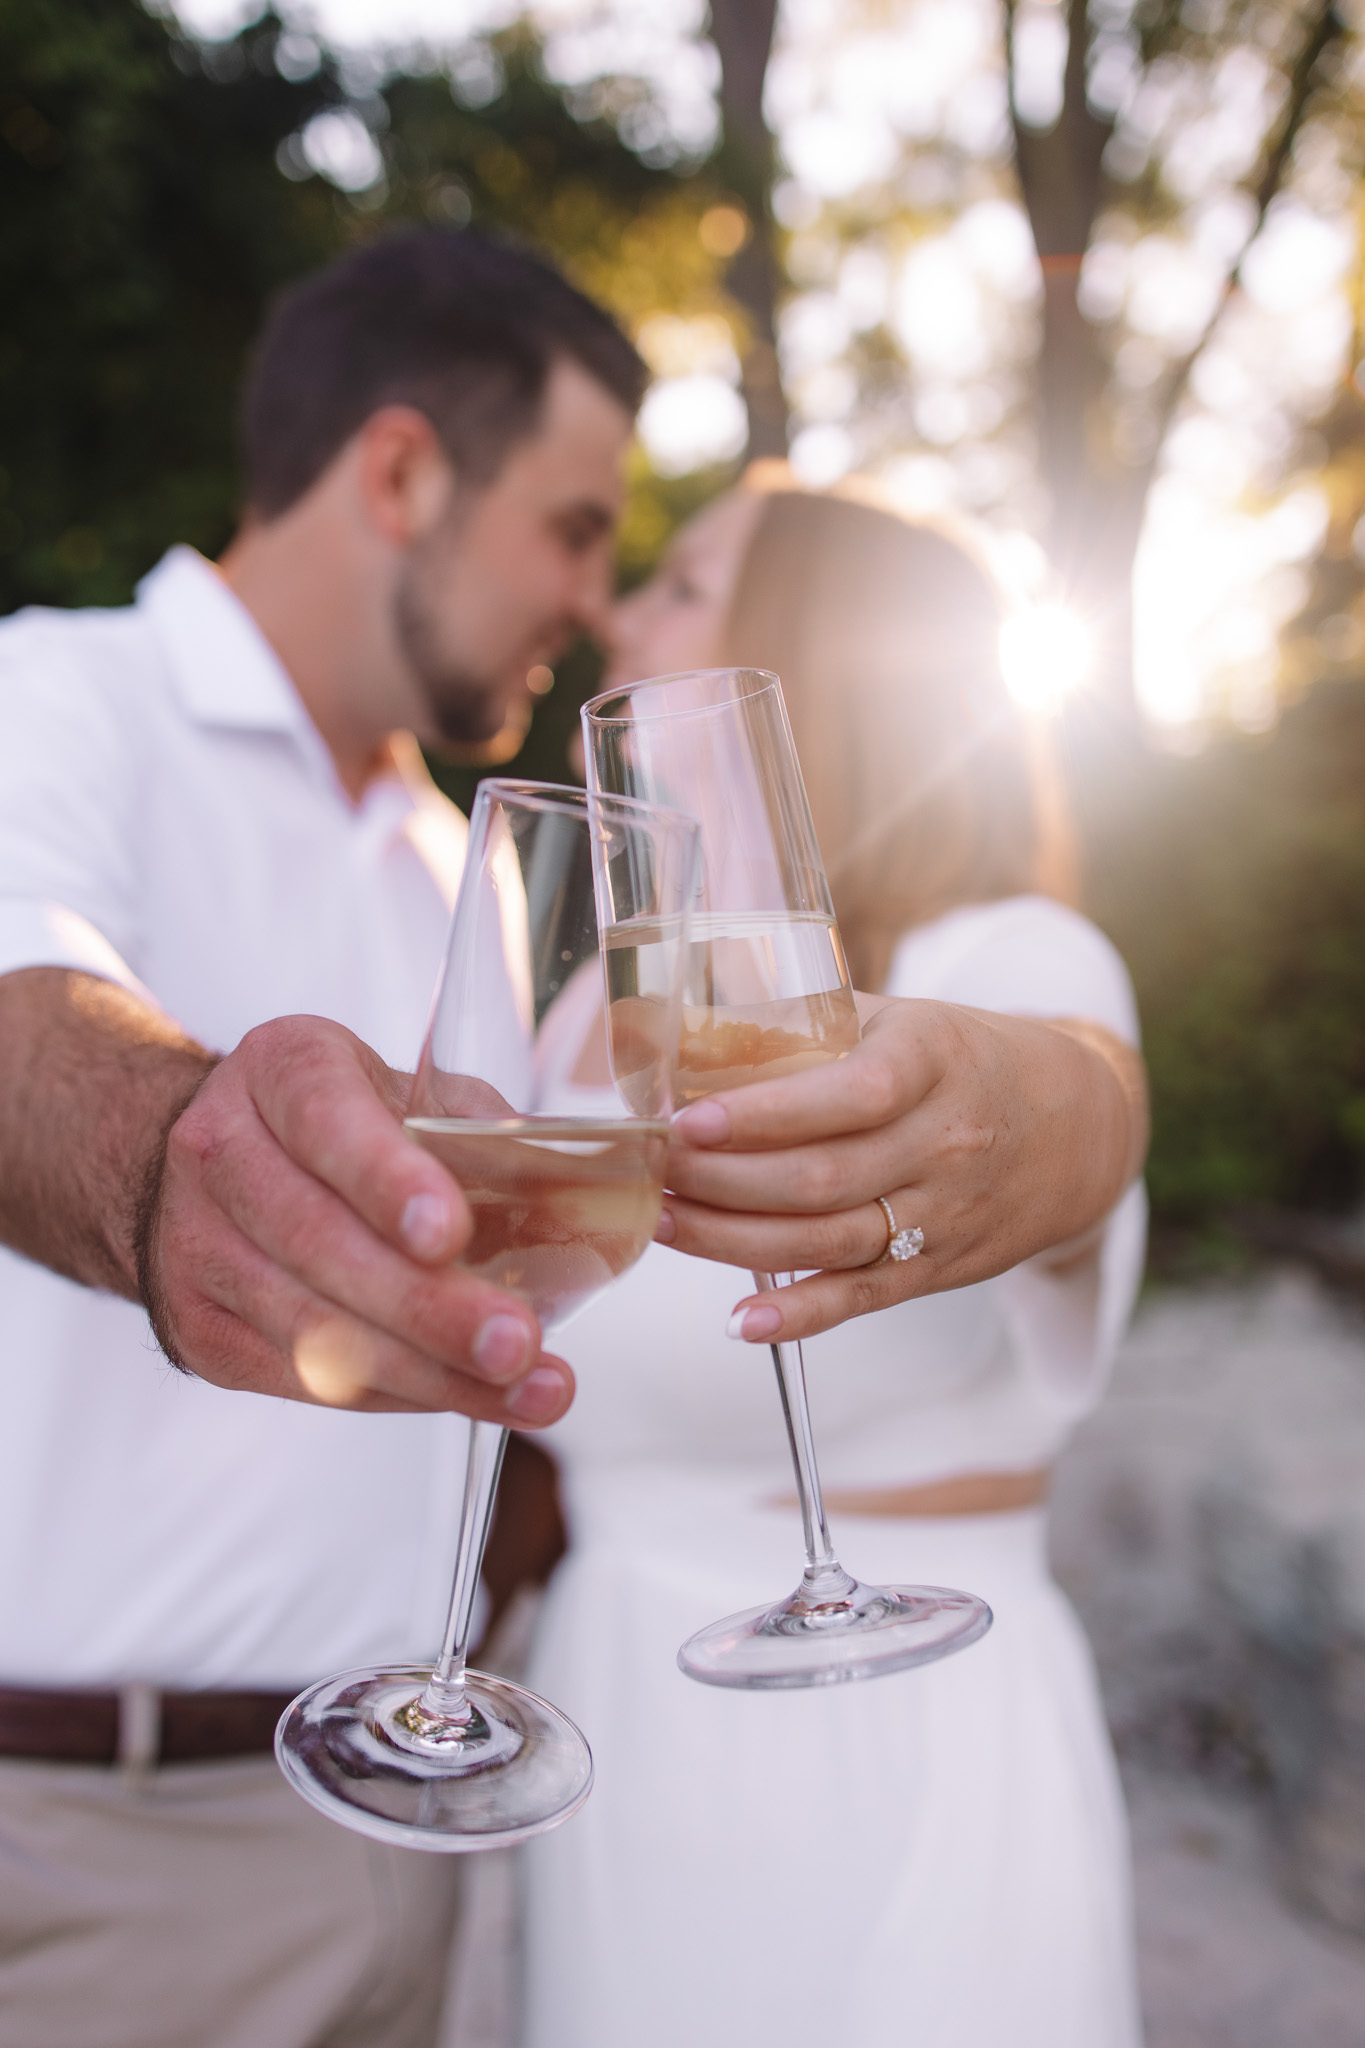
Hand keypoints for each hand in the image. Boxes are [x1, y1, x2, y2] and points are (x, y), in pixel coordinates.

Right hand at [137, 1015, 572, 1422]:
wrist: (209, 1164)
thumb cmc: (336, 1122)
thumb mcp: (401, 1088)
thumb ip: (483, 1132)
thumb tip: (589, 1193)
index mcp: (281, 1070)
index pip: (327, 1121)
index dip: (387, 1180)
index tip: (451, 1233)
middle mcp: (222, 1152)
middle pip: (320, 1243)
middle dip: (427, 1306)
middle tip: (518, 1342)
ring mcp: (198, 1246)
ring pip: (312, 1330)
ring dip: (428, 1373)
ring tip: (527, 1389)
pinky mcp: (201, 1331)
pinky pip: (305, 1381)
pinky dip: (398, 1394)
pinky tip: (469, 1396)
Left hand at [657, 996, 1146, 1345]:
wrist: (1075, 1128)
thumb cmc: (960, 1061)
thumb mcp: (901, 1022)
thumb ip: (810, 1026)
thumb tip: (689, 1032)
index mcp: (930, 1063)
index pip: (846, 1096)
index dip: (763, 1114)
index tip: (687, 1120)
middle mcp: (943, 1142)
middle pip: (821, 1178)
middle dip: (721, 1181)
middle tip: (649, 1171)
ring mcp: (943, 1213)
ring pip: (830, 1240)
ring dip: (734, 1241)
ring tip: (664, 1224)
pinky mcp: (939, 1267)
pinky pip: (864, 1298)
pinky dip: (801, 1315)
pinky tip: (740, 1321)